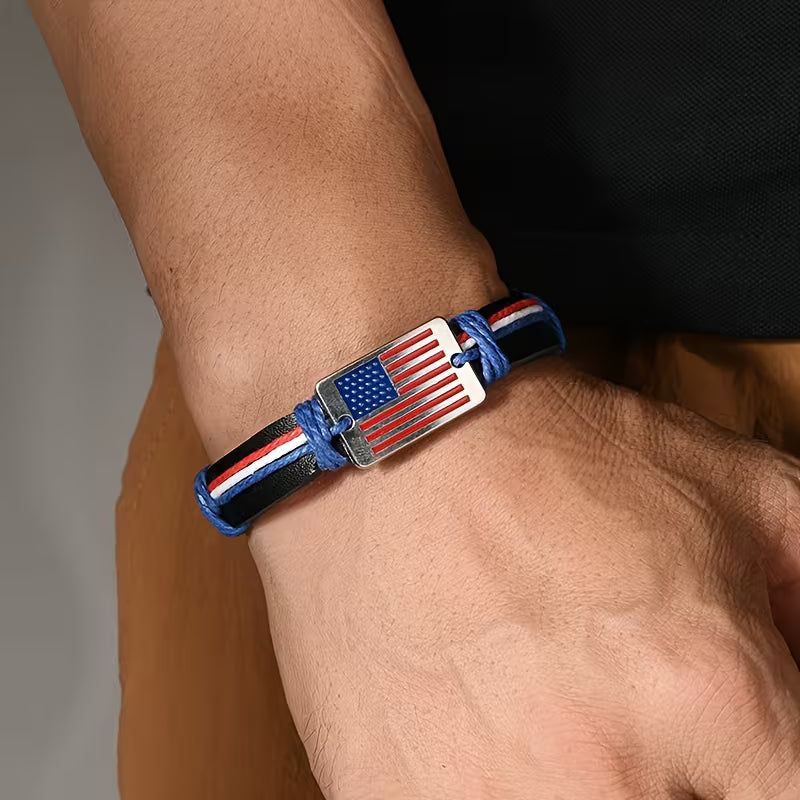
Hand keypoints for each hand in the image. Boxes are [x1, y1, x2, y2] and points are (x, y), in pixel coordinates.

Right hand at [249, 361, 799, 798]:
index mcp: (710, 691)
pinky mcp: (387, 798)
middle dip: (676, 776)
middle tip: (635, 726)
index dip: (765, 769)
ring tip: (551, 725)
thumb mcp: (735, 487)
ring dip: (575, 782)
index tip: (729, 747)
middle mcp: (604, 770)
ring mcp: (481, 798)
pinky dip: (487, 786)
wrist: (397, 436)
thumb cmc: (554, 451)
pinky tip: (484, 739)